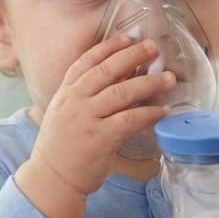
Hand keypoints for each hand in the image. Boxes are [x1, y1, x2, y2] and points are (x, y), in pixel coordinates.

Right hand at [16, 36, 174, 217]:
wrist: (51, 180)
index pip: (86, 62)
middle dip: (132, 56)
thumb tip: (116, 82)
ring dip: (148, 83)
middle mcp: (74, 102)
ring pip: (121, 93)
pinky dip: (149, 114)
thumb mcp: (64, 115)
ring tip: (167, 78)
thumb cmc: (60, 149)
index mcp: (65, 94)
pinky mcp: (100, 139)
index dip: (108, 47)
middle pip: (107, 71)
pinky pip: (130, 120)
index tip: (128, 37)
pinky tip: (163, 111)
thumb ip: (83, 98)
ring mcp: (87, 119)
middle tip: (153, 48)